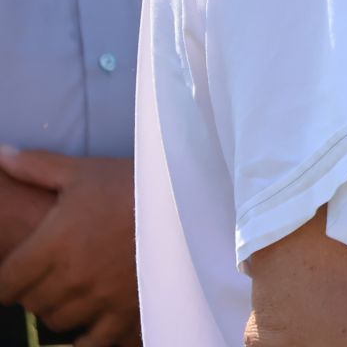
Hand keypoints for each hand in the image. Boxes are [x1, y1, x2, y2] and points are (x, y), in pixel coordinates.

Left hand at [0, 150, 137, 345]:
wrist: (190, 199)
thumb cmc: (133, 183)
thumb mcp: (83, 171)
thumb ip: (36, 167)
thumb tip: (0, 155)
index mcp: (52, 245)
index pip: (6, 282)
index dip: (5, 281)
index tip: (13, 276)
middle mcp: (71, 278)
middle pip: (32, 304)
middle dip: (34, 292)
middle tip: (47, 279)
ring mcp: (100, 298)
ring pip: (60, 321)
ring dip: (60, 310)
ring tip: (71, 294)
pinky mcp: (129, 311)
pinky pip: (96, 341)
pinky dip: (89, 337)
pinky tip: (92, 323)